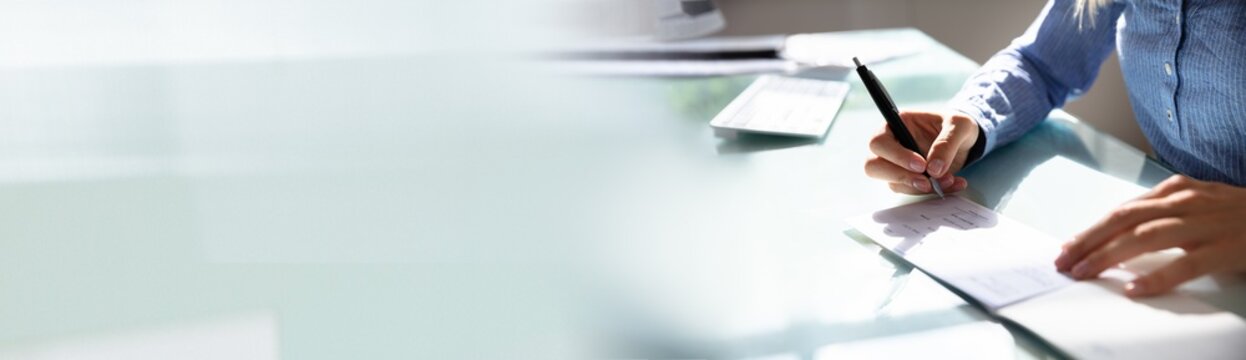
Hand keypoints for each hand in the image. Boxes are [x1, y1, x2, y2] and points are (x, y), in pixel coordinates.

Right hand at [864, 110, 979, 194]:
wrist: (966, 141)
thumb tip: (933, 169)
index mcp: (896, 124)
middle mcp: (891, 145)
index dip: (896, 156)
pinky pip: (911, 191)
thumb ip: (947, 143)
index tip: (921, 165)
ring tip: (948, 180)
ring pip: (893, 183)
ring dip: (920, 187)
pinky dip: (931, 192)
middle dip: (900, 177)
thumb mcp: (959, 126)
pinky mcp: (907, 179)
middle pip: (873, 166)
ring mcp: (897, 165)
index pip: (879, 142)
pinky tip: (952, 184)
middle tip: (926, 181)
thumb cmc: (957, 126)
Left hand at [1055, 175, 1245, 296]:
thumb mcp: (1195, 202)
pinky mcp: (1224, 248)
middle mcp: (1184, 203)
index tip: (1067, 248)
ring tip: (1085, 273)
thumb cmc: (1235, 212)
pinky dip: (1157, 276)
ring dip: (1109, 256)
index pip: (1121, 210)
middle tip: (1064, 262)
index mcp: (1174, 191)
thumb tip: (1117, 230)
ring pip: (1145, 238)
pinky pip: (1185, 264)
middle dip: (1089, 242)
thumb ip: (1160, 212)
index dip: (1091, 230)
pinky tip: (1134, 288)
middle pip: (1124, 221)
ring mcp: (1204, 224)